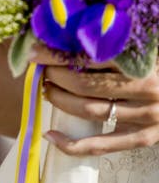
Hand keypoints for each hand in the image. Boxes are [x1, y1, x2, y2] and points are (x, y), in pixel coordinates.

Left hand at [32, 45, 158, 155]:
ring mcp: (147, 116)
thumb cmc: (156, 69)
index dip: (58, 56)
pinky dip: (72, 144)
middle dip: (56, 77)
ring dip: (60, 101)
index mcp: (142, 63)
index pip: (91, 57)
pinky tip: (50, 135)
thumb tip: (66, 35)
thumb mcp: (140, 52)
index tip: (35, 52)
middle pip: (86, 85)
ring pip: (90, 111)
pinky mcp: (143, 138)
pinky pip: (102, 146)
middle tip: (42, 71)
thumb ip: (112, 45)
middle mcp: (147, 90)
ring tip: (46, 90)